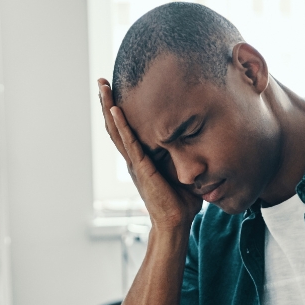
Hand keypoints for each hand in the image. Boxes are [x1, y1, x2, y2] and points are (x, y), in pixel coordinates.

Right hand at [97, 78, 202, 231]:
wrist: (176, 223)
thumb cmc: (182, 203)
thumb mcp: (184, 173)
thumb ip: (186, 158)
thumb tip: (202, 142)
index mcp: (141, 160)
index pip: (128, 130)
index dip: (120, 111)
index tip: (117, 91)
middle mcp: (134, 159)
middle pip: (116, 126)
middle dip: (108, 102)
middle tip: (102, 81)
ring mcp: (135, 163)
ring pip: (117, 130)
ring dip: (109, 107)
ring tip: (103, 87)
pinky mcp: (141, 168)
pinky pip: (129, 142)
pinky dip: (122, 125)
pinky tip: (115, 109)